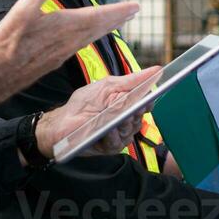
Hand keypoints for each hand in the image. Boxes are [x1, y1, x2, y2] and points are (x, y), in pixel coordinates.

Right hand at [0, 0, 139, 119]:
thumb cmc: (10, 41)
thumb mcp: (24, 8)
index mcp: (66, 26)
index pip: (99, 16)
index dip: (119, 10)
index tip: (136, 6)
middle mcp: (70, 40)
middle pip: (100, 27)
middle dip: (118, 18)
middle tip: (134, 11)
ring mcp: (64, 52)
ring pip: (92, 36)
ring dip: (107, 27)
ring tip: (118, 21)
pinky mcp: (56, 59)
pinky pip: (81, 44)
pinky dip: (91, 36)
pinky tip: (88, 36)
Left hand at [35, 66, 162, 158]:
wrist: (62, 123)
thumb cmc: (84, 103)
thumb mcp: (107, 86)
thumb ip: (132, 80)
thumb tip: (156, 70)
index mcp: (127, 104)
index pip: (146, 103)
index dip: (148, 100)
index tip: (148, 97)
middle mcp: (127, 120)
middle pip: (140, 116)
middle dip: (134, 111)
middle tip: (129, 107)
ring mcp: (120, 135)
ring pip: (131, 129)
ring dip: (122, 122)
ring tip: (114, 118)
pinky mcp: (111, 147)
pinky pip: (118, 141)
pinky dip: (113, 135)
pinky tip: (107, 130)